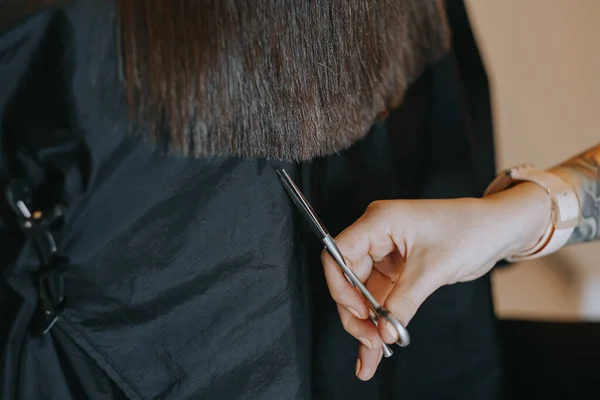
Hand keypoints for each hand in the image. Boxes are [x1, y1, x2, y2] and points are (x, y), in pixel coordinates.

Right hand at [321, 183, 550, 379]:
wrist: (498, 229)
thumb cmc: (470, 230)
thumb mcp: (433, 268)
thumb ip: (404, 302)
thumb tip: (385, 331)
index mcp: (379, 222)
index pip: (340, 254)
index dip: (342, 286)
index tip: (358, 313)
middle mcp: (377, 235)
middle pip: (348, 277)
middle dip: (356, 311)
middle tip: (370, 339)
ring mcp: (386, 253)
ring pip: (363, 292)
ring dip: (368, 322)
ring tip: (372, 353)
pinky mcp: (398, 269)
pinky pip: (381, 296)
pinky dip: (381, 318)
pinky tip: (379, 342)